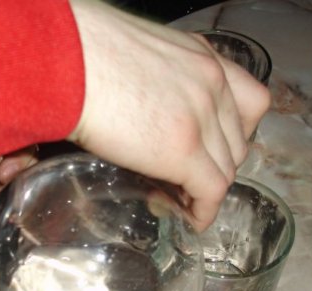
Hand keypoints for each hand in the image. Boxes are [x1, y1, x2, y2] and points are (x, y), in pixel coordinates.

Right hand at [68, 0, 270, 230]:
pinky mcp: (183, 150)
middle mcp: (212, 83)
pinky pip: (211, 191)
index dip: (233, 133)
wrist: (64, 59)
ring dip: (205, 190)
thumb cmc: (79, 49)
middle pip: (236, 141)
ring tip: (178, 200)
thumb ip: (152, 78)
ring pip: (226, 168)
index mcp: (201, 56)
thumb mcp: (132, 52)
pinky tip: (190, 220)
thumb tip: (135, 105)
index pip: (248, 101)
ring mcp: (201, 117)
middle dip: (216, 165)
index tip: (212, 149)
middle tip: (185, 179)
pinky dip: (203, 211)